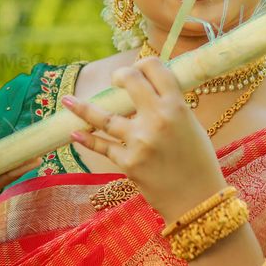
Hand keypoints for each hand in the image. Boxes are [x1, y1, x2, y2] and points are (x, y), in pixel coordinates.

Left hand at [61, 57, 224, 221]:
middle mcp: (157, 119)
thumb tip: (148, 91)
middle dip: (119, 76)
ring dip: (81, 108)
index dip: (143, 65)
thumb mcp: (192, 126)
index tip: (138, 71)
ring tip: (67, 101)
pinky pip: (102, 146)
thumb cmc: (198, 162)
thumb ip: (171, 107)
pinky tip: (75, 134)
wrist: (198, 201)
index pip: (154, 68)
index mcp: (177, 107)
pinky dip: (87, 139)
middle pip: (129, 81)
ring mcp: (139, 141)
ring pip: (103, 116)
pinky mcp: (128, 162)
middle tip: (115, 82)